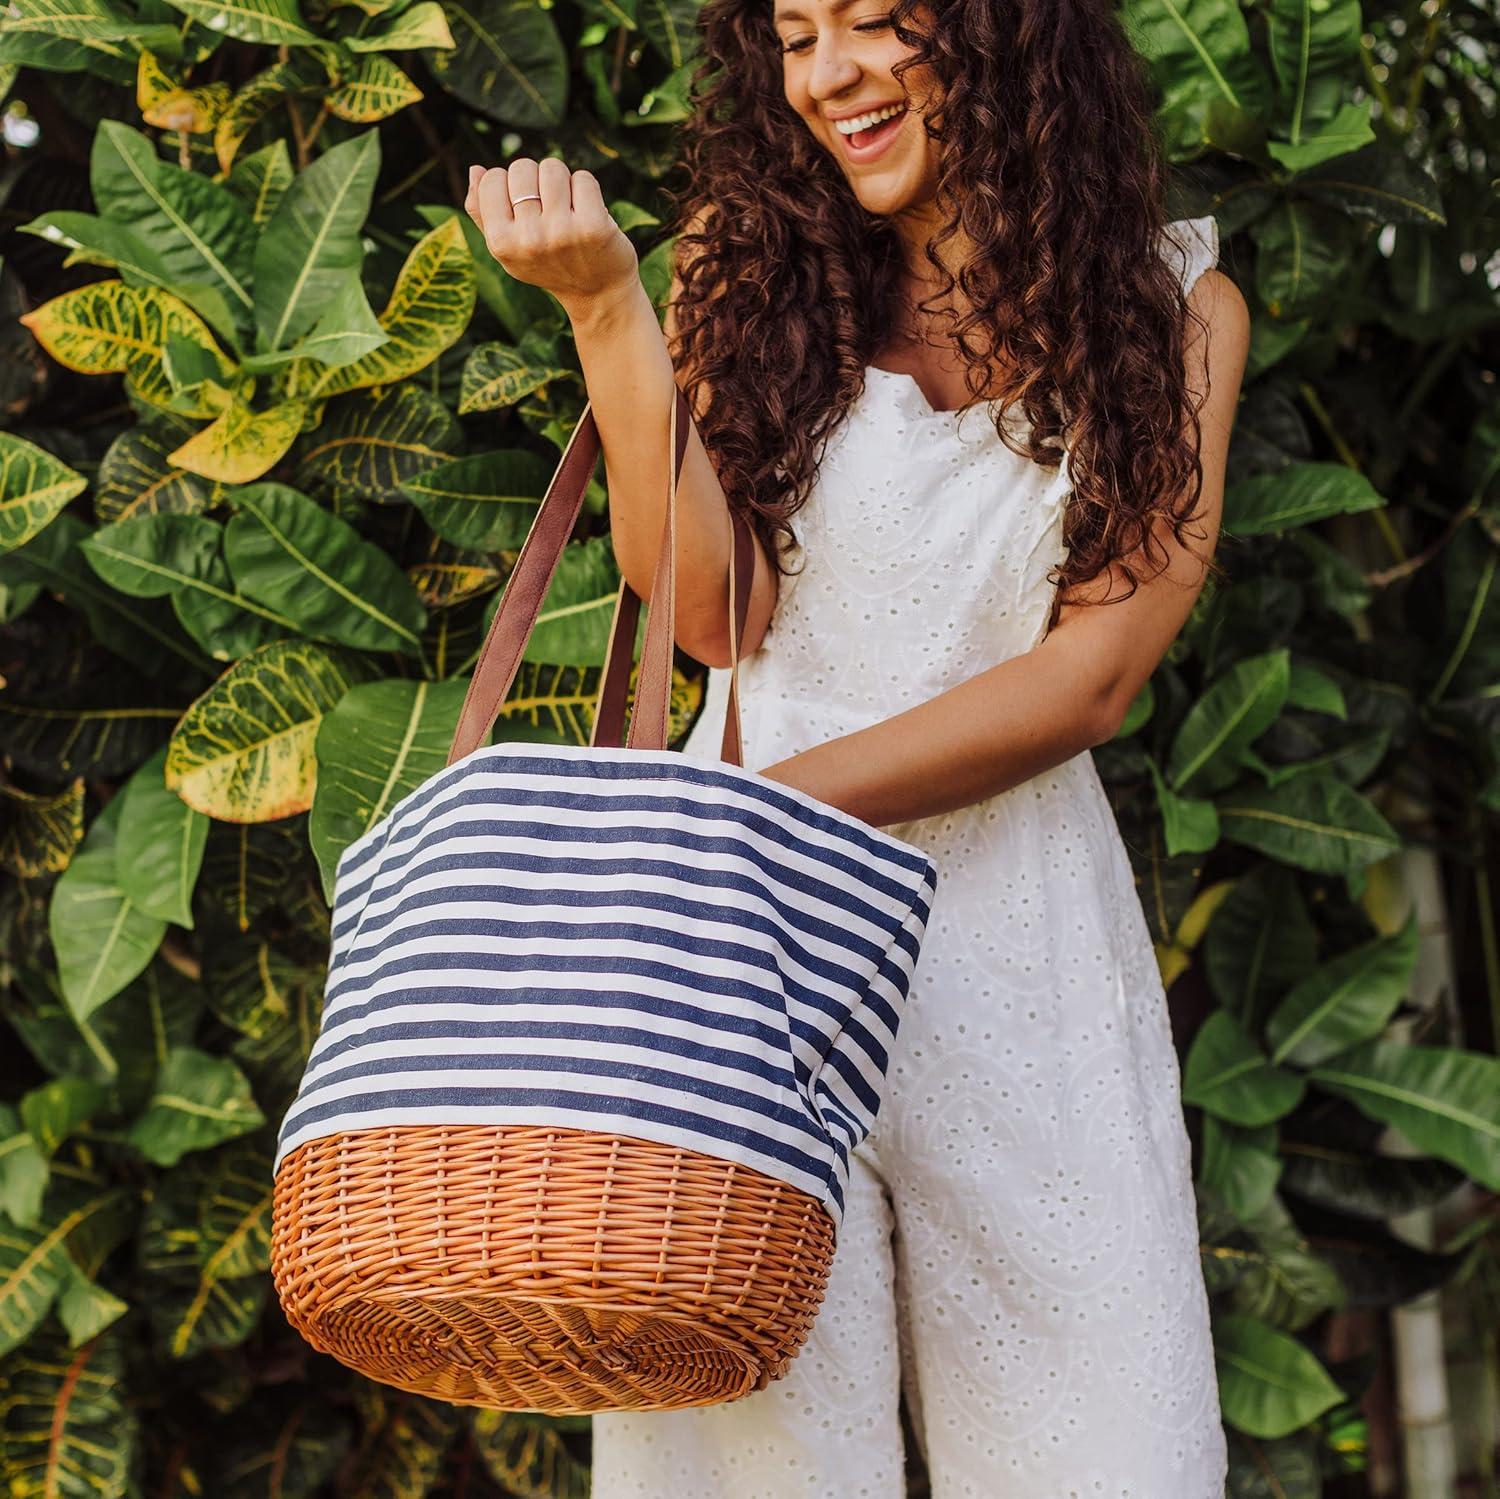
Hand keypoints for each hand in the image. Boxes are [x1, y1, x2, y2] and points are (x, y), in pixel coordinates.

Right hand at [464, 156, 639, 319]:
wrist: (598, 294)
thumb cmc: (550, 264)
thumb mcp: (509, 249)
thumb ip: (483, 213)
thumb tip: (476, 170)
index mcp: (501, 244)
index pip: (492, 178)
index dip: (509, 184)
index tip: (524, 206)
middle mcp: (529, 239)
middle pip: (522, 167)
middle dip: (536, 179)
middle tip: (549, 209)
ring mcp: (561, 233)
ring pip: (552, 168)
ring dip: (562, 181)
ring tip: (568, 209)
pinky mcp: (593, 226)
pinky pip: (583, 178)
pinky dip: (586, 188)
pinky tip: (588, 213)